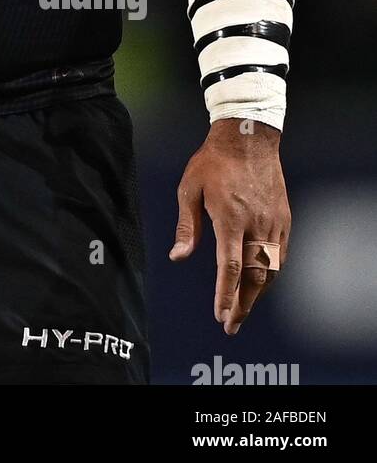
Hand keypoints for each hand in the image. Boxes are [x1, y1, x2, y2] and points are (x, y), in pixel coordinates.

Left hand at [170, 118, 290, 334]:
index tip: (220, 315)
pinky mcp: (283, 218)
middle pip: (254, 277)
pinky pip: (280, 255)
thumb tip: (178, 257)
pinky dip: (271, 273)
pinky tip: (261, 281)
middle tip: (231, 324)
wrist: (248, 137)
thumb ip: (187, 226)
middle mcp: (256, 225)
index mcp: (230, 219)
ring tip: (243, 308)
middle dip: (242, 305)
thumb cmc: (213, 161)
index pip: (230, 267)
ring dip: (257, 293)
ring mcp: (273, 222)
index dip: (226, 295)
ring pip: (270, 269)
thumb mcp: (189, 189)